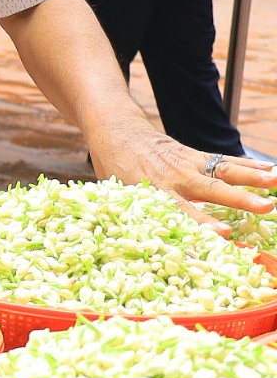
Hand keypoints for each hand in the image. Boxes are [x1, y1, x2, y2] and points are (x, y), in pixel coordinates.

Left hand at [89, 120, 276, 216]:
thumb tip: (153, 244)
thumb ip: (140, 213)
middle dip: (241, 199)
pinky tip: (269, 171)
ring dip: (252, 177)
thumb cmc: (116, 171)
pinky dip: (248, 165)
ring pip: (224, 170)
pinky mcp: (195, 154)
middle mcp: (177, 177)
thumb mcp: (120, 195)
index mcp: (156, 190)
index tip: (224, 233)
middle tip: (266, 207)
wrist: (117, 134)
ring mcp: (188, 163)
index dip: (204, 222)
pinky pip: (224, 160)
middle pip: (213, 189)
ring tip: (276, 182)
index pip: (183, 210)